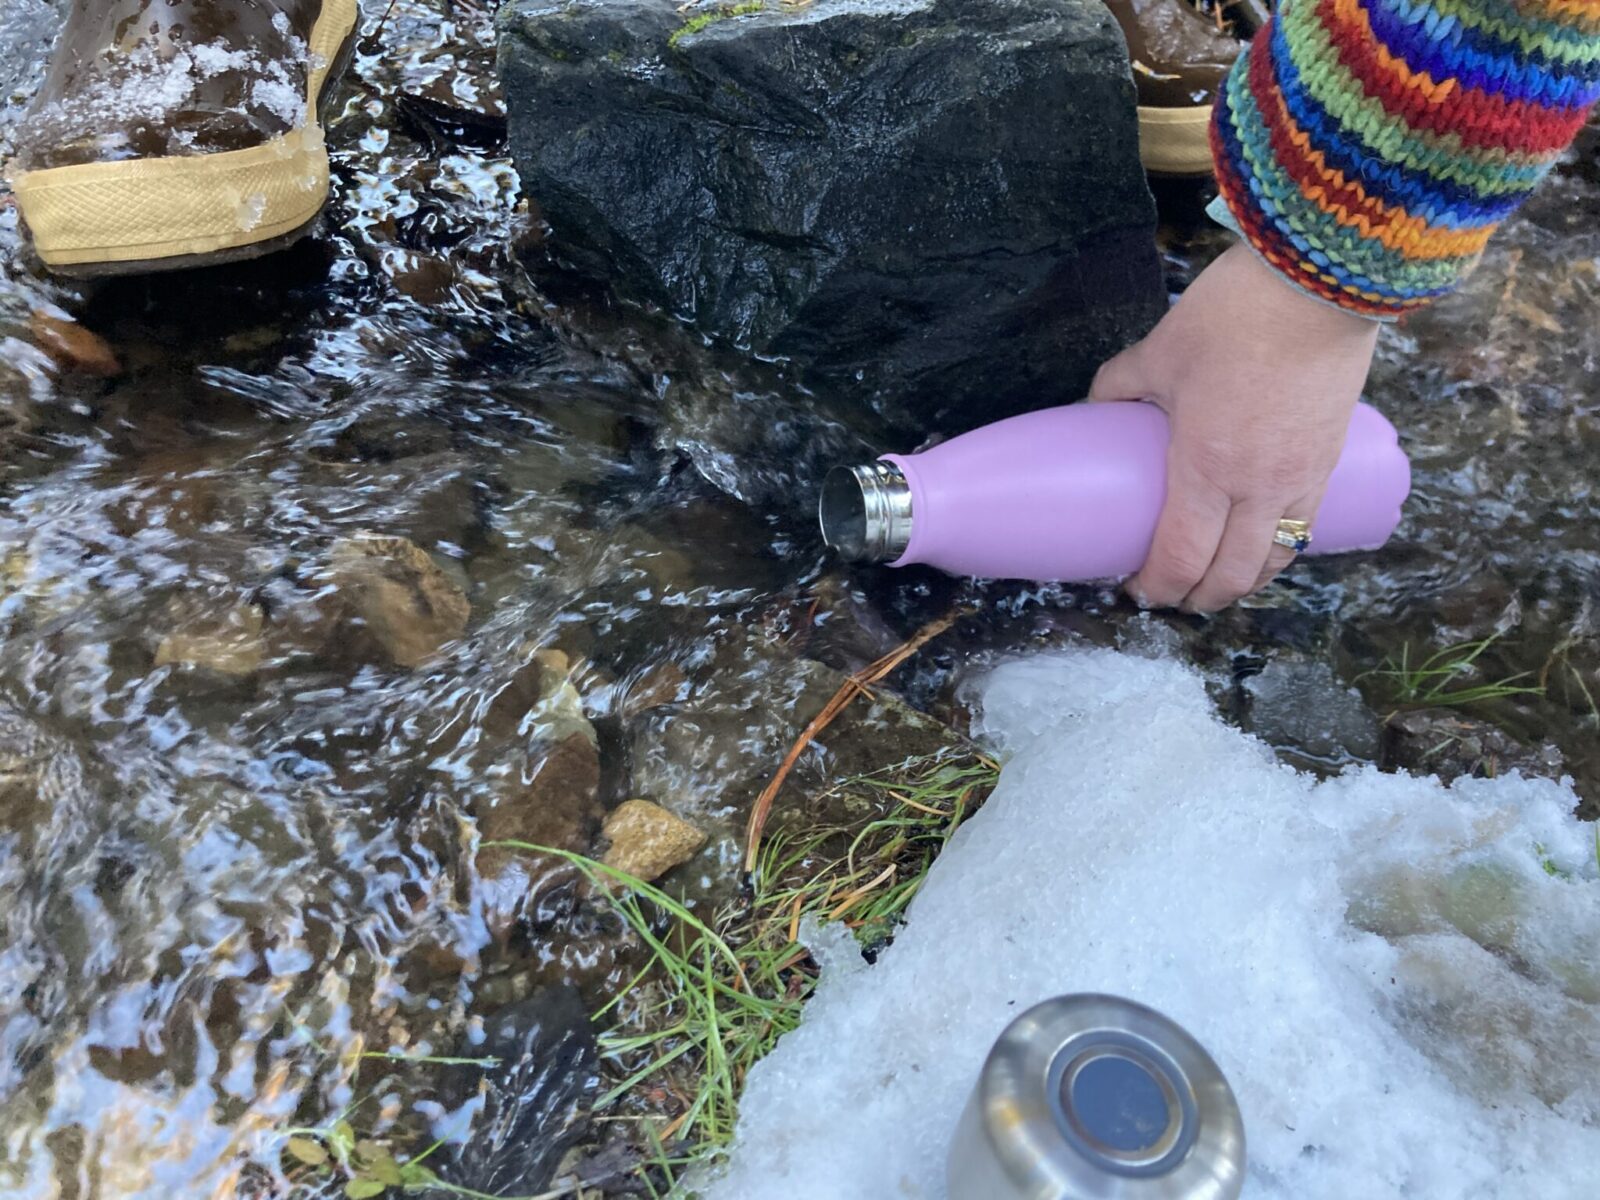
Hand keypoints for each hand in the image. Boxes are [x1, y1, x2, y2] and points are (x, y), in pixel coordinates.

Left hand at [1089, 242, 1379, 611]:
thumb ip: (1121, 385)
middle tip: (1170, 595)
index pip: (1181, 557)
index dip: (1156, 586)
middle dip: (1197, 598)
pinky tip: (1262, 547)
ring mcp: (1302, 477)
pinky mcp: (1331, 459)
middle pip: (1230, 575)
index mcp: (1207, 468)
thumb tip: (1095, 406)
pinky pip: (1305, 527)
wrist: (1319, 280)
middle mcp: (1258, 487)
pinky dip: (1280, 552)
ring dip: (1241, 583)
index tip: (1135, 589)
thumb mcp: (1159, 352)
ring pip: (1275, 560)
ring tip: (1215, 583)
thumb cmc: (1232, 316)